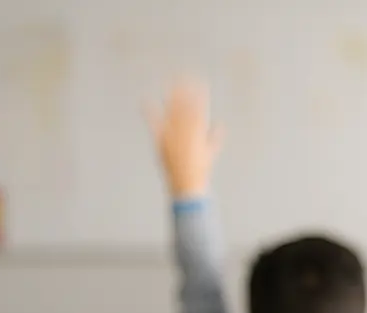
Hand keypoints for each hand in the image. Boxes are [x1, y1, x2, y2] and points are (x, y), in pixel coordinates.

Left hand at [147, 80, 222, 199]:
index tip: (200, 81)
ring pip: (173, 110)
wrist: (188, 184)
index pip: (201, 108)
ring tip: (170, 82)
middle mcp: (188, 132)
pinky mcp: (162, 141)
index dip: (200, 93)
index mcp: (201, 133)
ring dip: (172, 95)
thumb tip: (220, 126)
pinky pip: (155, 123)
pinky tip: (145, 100)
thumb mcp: (211, 153)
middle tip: (183, 74)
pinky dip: (150, 112)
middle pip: (186, 106)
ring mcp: (174, 135)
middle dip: (185, 89)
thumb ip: (215, 138)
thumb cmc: (201, 171)